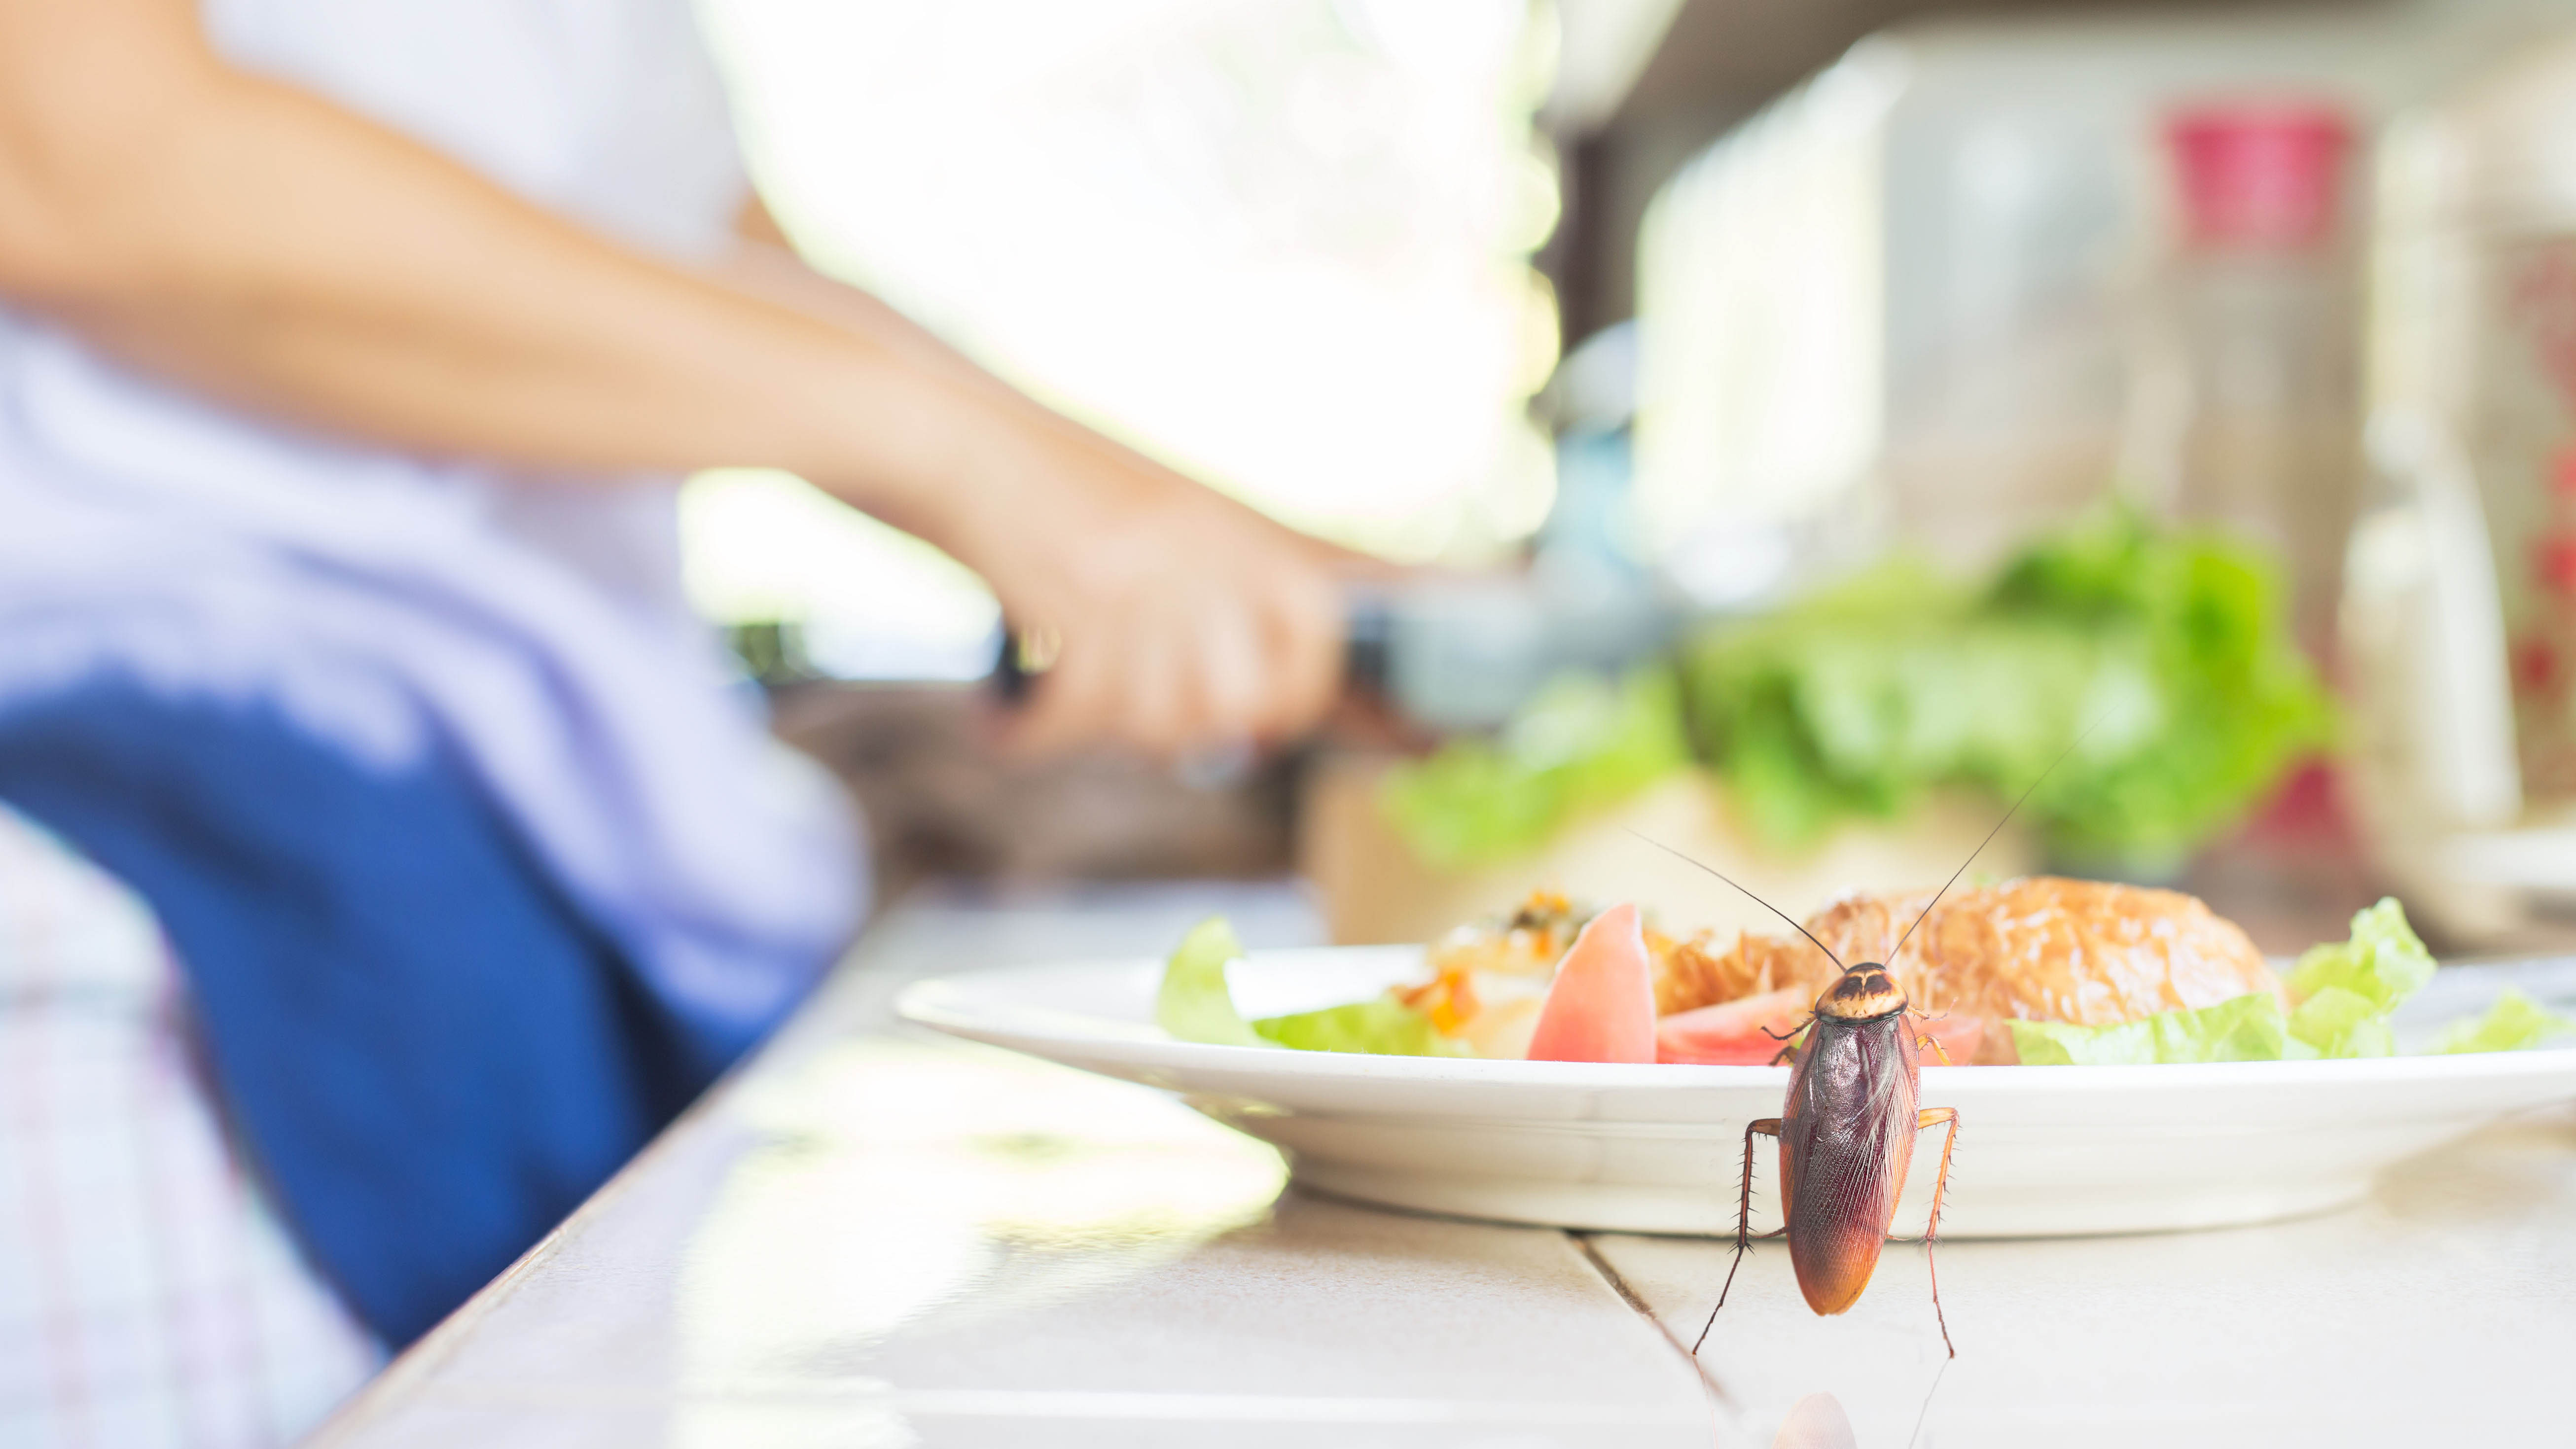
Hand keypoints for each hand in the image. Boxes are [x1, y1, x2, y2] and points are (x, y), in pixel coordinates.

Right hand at [943, 422, 1350, 761]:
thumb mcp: (1158, 523)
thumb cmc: (1046, 495)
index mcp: (1230, 526)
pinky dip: (1033, 735)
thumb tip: (1257, 710)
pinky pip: (1078, 714)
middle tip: (1125, 724)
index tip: (1255, 728)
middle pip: (1236, 698)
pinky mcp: (1076, 596)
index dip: (1294, 693)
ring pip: (1154, 717)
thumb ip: (1214, 595)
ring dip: (1097, 734)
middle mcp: (1200, 546)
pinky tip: (1001, 724)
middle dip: (1183, 734)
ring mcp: (1142, 571)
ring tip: (1055, 709)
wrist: (951, 440)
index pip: (1315, 627)